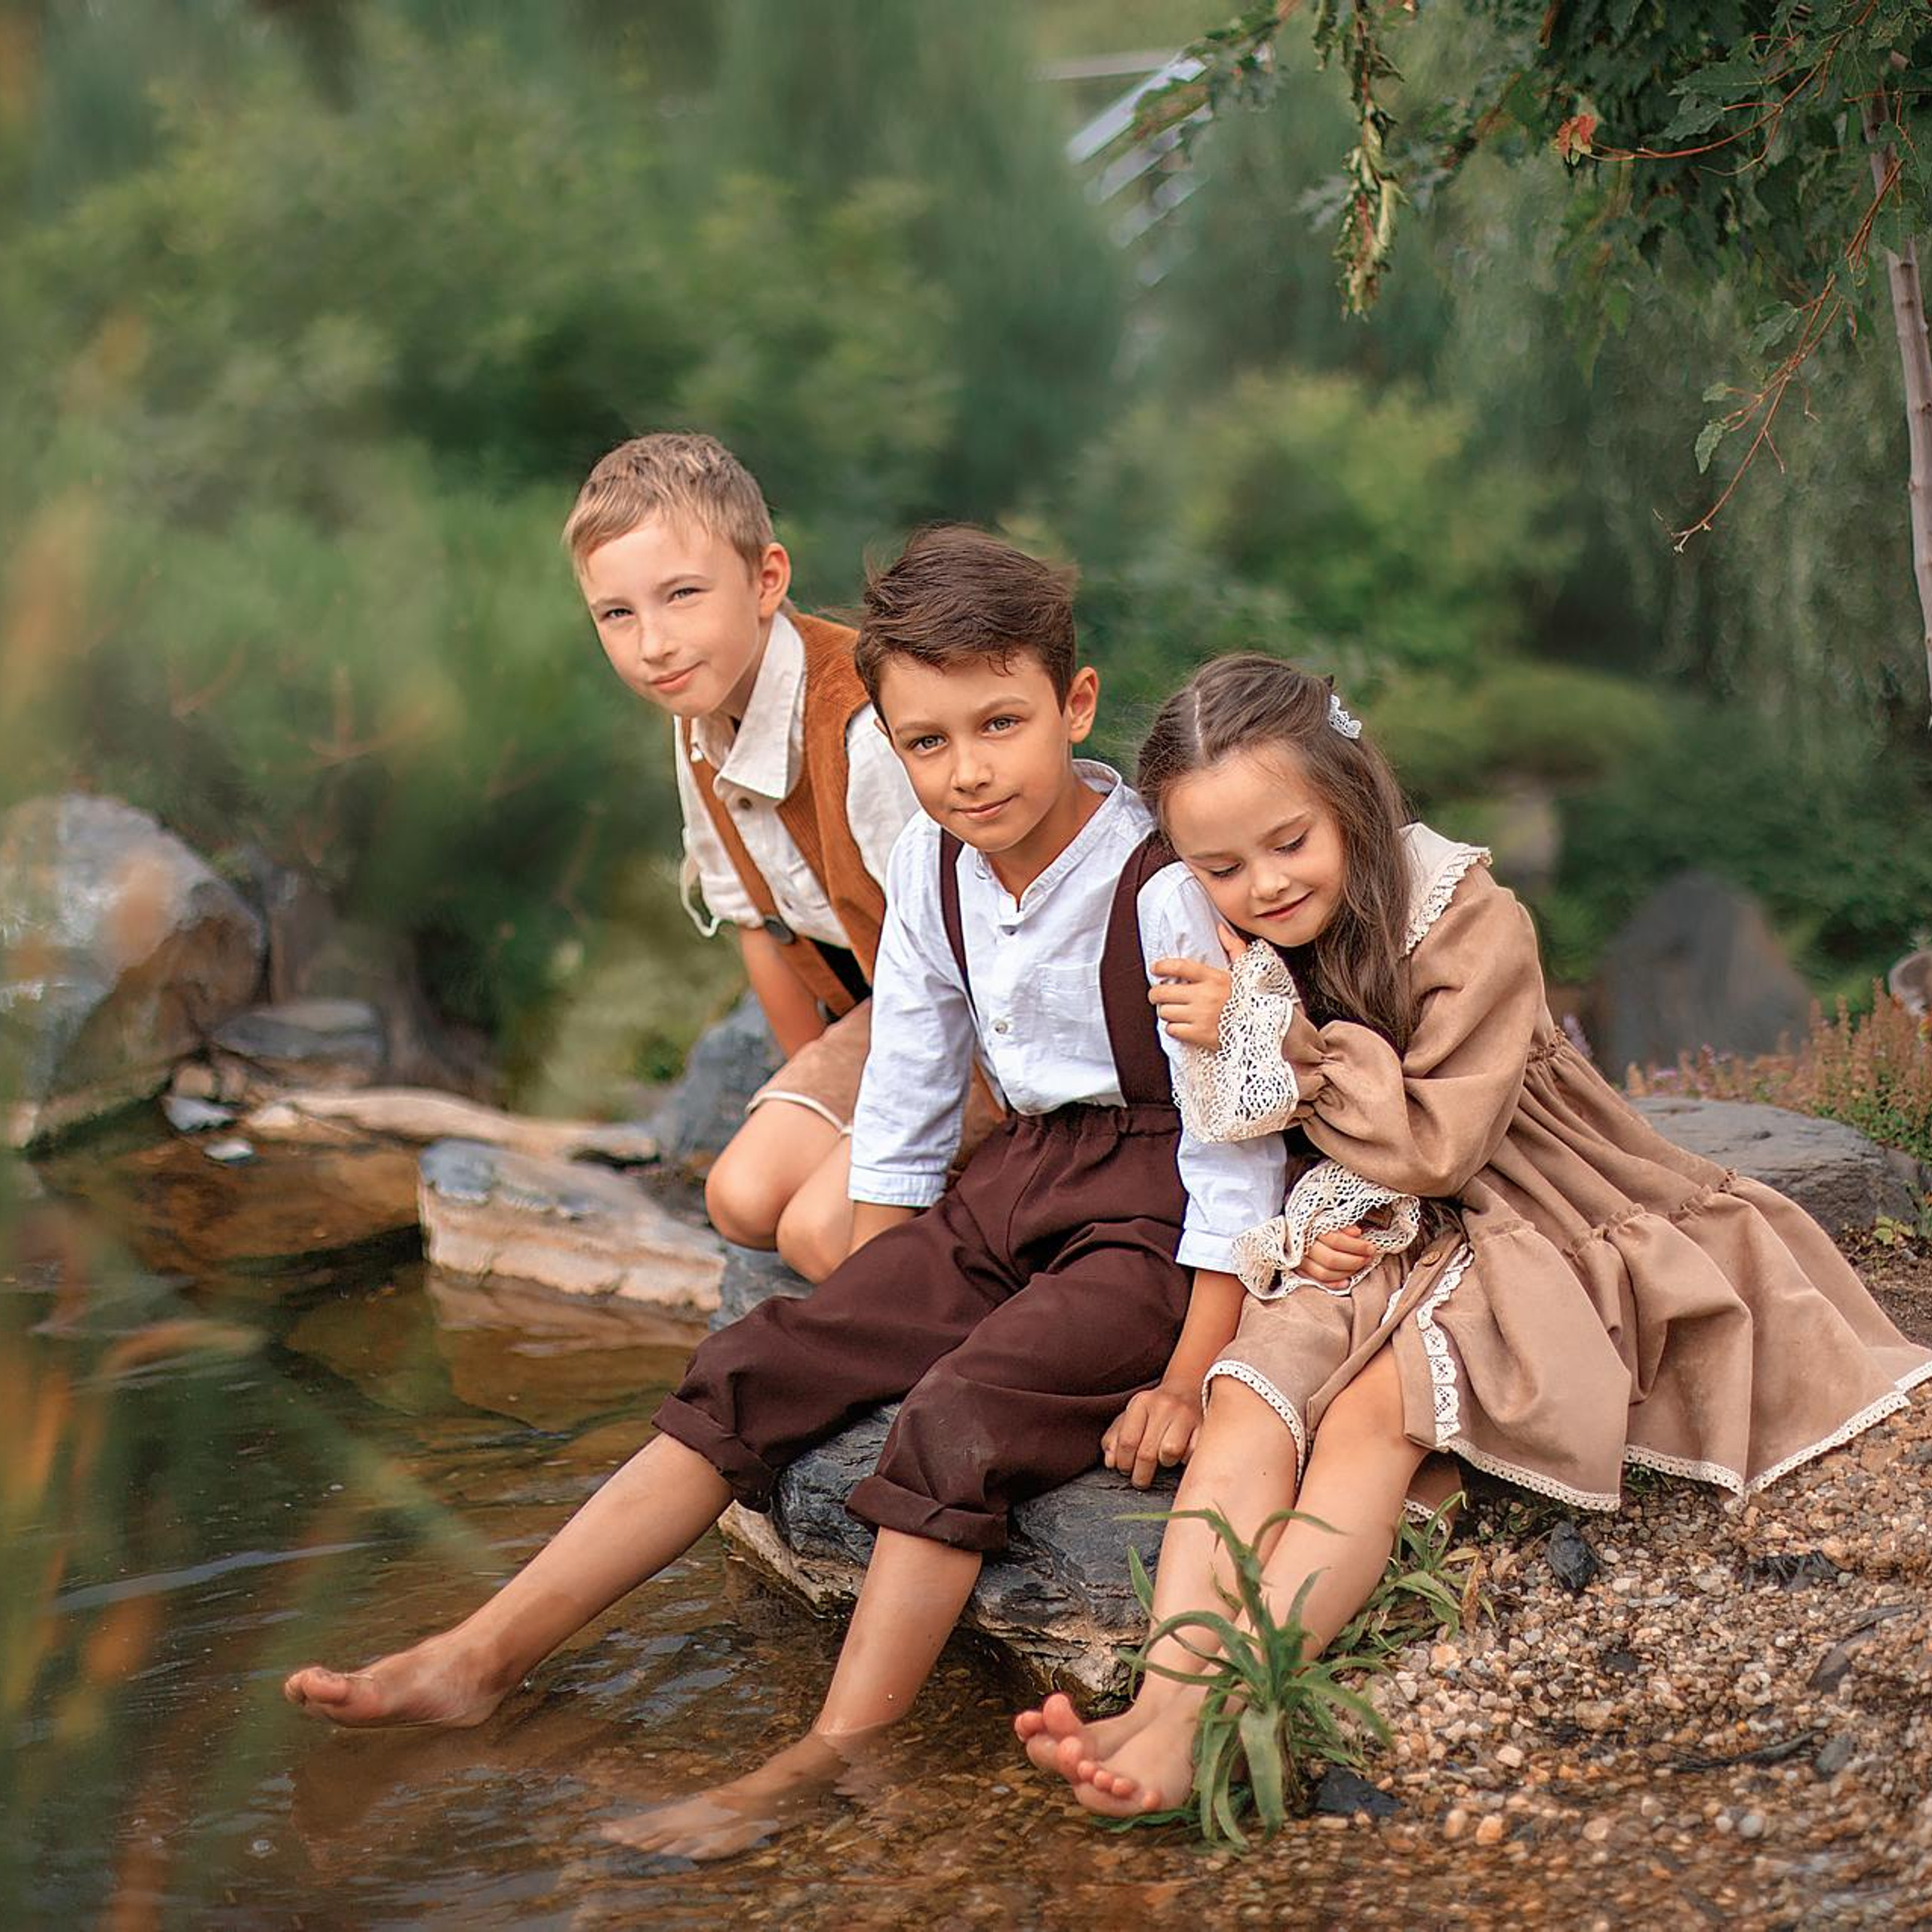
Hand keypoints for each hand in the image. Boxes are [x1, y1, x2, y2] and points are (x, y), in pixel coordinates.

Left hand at [1102, 1383, 1202, 1487]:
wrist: (1187, 1388)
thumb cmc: (1154, 1410)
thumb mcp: (1130, 1416)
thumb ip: (1115, 1439)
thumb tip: (1111, 1462)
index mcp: (1141, 1402)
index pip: (1127, 1441)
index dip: (1123, 1463)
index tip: (1125, 1471)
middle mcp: (1163, 1406)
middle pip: (1147, 1452)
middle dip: (1140, 1474)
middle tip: (1139, 1481)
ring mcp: (1186, 1415)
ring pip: (1170, 1452)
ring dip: (1165, 1463)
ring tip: (1162, 1461)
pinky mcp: (1204, 1425)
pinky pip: (1192, 1453)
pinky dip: (1185, 1459)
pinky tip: (1181, 1455)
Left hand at [1148, 928, 1244, 1048]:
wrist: (1265, 1028)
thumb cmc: (1254, 999)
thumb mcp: (1247, 971)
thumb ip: (1234, 948)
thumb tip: (1221, 928)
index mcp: (1214, 978)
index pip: (1180, 967)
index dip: (1162, 966)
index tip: (1155, 968)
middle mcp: (1204, 995)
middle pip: (1163, 992)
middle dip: (1156, 993)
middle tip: (1158, 995)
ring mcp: (1201, 1016)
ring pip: (1165, 1012)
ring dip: (1166, 1012)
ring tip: (1174, 1011)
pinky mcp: (1200, 1035)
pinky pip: (1173, 1030)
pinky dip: (1174, 1028)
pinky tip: (1182, 1026)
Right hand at [1298, 1225, 1377, 1286]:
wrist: (1292, 1224)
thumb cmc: (1313, 1220)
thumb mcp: (1328, 1215)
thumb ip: (1342, 1224)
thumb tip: (1356, 1233)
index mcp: (1309, 1229)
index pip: (1336, 1241)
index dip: (1356, 1246)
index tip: (1370, 1247)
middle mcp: (1302, 1246)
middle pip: (1331, 1260)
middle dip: (1354, 1261)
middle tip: (1368, 1257)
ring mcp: (1299, 1260)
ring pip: (1324, 1273)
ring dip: (1347, 1272)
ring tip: (1360, 1266)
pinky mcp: (1298, 1270)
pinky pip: (1317, 1282)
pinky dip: (1333, 1284)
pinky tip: (1346, 1281)